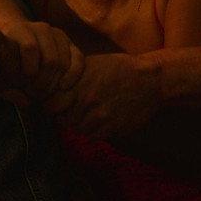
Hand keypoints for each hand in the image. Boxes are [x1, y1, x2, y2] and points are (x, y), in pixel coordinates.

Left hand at [0, 20, 83, 100]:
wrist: (17, 43)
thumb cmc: (6, 60)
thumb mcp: (0, 71)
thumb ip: (7, 87)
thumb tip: (26, 103)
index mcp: (20, 29)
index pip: (30, 48)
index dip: (28, 70)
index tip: (23, 84)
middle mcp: (41, 28)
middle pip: (50, 59)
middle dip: (44, 82)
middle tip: (35, 95)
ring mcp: (57, 34)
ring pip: (64, 61)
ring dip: (56, 82)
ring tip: (45, 93)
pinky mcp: (70, 43)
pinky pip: (78, 59)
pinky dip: (72, 76)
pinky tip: (63, 87)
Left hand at [43, 53, 161, 138]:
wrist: (149, 80)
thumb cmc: (119, 68)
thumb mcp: (92, 64)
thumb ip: (71, 75)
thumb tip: (52, 83)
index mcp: (79, 83)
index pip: (51, 102)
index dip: (51, 104)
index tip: (54, 103)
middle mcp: (86, 100)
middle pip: (63, 118)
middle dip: (63, 116)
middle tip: (68, 112)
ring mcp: (99, 116)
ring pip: (77, 129)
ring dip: (78, 124)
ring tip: (84, 116)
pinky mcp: (111, 128)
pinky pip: (92, 136)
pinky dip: (91, 131)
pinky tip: (96, 122)